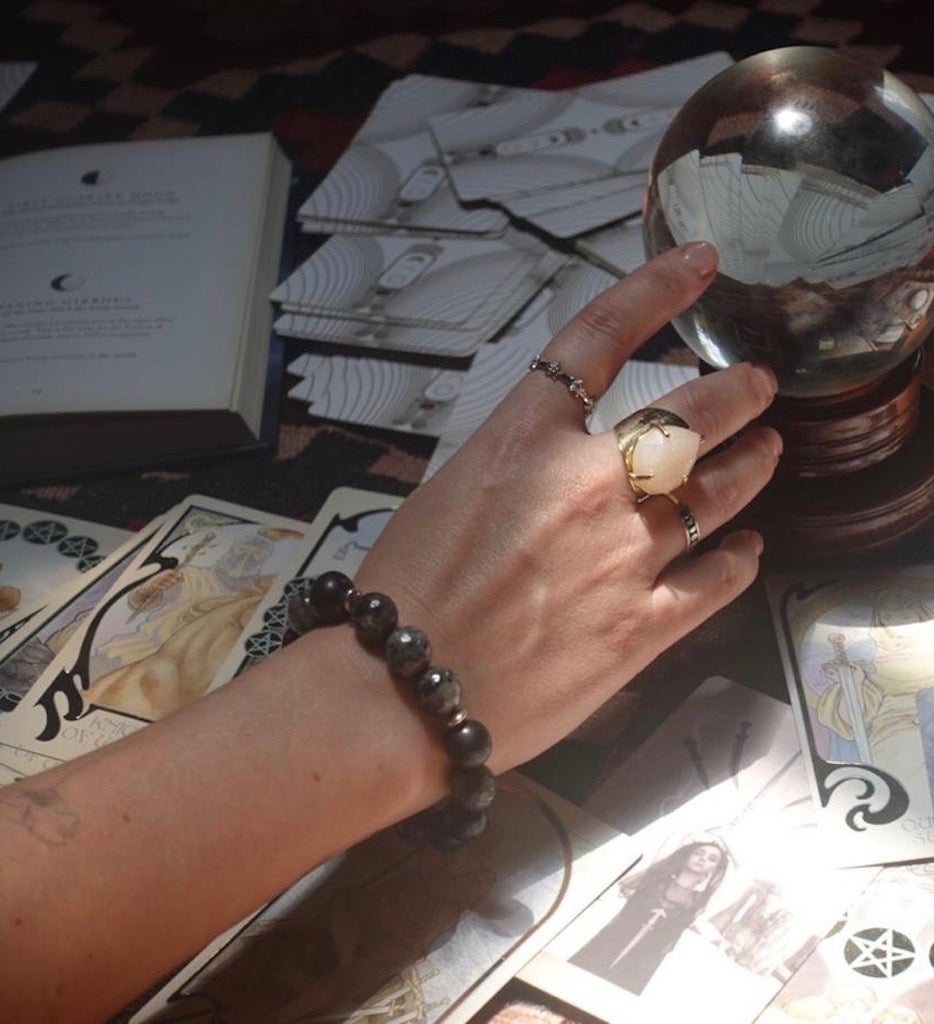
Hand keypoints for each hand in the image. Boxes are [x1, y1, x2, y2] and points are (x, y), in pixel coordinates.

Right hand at [358, 242, 781, 772]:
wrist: (400, 690)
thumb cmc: (405, 597)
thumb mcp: (446, 496)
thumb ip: (514, 469)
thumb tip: (550, 467)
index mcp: (524, 442)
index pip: (603, 336)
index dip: (658, 288)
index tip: (696, 265)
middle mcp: (586, 486)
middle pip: (692, 412)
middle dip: (737, 390)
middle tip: (755, 384)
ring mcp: (624, 555)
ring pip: (719, 489)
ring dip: (753, 463)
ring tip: (769, 450)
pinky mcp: (644, 626)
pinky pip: (717, 579)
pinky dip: (741, 558)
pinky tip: (749, 548)